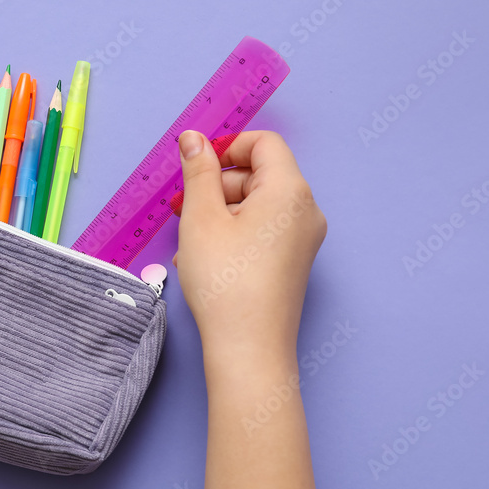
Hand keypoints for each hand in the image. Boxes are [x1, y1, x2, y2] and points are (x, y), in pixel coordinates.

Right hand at [173, 130, 326, 369]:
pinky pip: (263, 229)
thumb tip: (194, 140)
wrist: (249, 348)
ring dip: (221, 210)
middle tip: (183, 206)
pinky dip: (234, 231)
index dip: (227, 146)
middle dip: (218, 182)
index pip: (263, 143)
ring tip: (189, 238)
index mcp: (289, 191)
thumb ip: (198, 171)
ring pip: (258, 204)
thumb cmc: (226, 283)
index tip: (196, 166)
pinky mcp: (294, 261)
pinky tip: (205, 255)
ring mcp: (303, 238)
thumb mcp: (201, 218)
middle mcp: (305, 211)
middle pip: (261, 173)